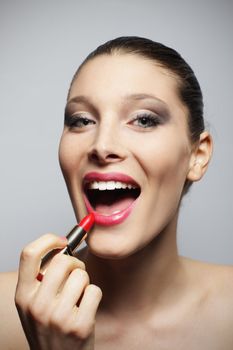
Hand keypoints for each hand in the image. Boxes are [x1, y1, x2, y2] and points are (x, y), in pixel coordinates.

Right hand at [15, 233, 101, 348]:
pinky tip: (86, 307)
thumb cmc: (49, 326)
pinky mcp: (79, 326)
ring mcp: (58, 317)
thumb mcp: (35, 302)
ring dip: (85, 280)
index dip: (48, 240)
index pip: (29, 253)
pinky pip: (94, 290)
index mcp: (23, 295)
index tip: (62, 241)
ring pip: (81, 275)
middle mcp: (37, 305)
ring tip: (79, 294)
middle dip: (75, 262)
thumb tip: (66, 242)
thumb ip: (43, 276)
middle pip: (62, 260)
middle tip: (76, 271)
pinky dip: (94, 295)